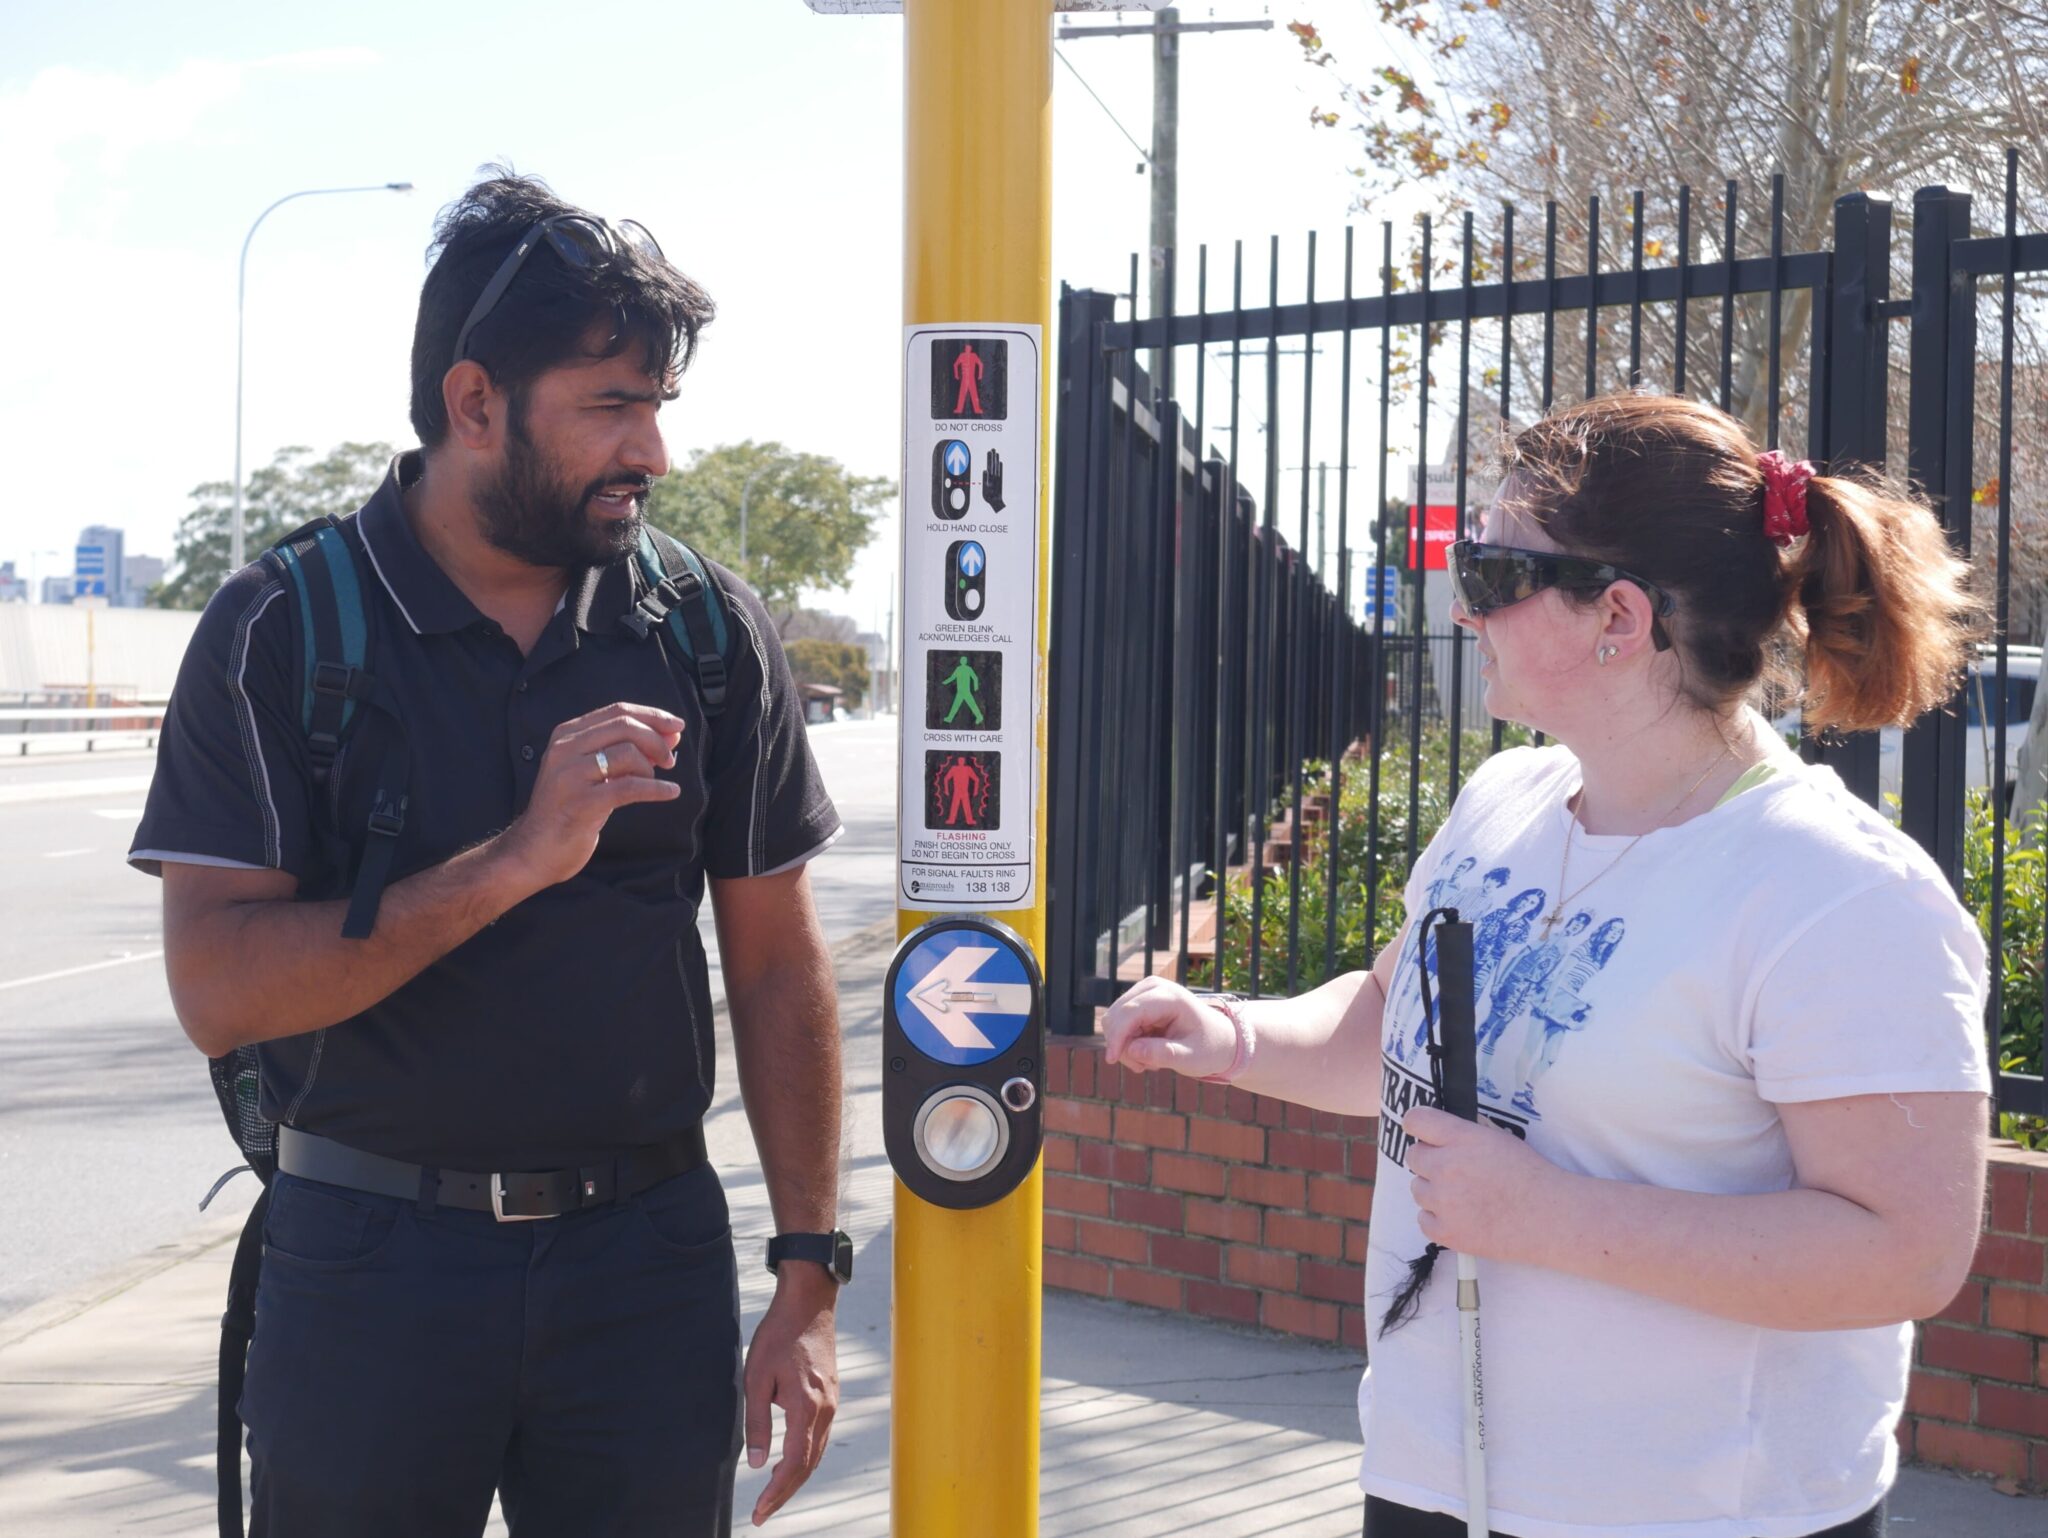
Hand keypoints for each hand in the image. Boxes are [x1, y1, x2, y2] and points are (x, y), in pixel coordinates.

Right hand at [493, 703, 683, 894]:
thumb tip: (671, 734)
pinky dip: (656, 789)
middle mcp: (564, 749)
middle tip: (670, 760)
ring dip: (650, 768)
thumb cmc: (571, 810)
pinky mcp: (581, 803)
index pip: (617, 711)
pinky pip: (629, 787)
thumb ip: (628, 751)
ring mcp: (569, 775)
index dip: (652, 716)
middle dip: (657, 739)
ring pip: (627, 753)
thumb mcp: (596, 773)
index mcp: (566, 735)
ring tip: (652, 783)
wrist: (534, 850)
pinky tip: (671, 792)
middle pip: (624, 726)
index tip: (677, 725)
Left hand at [743, 1269, 838, 1525]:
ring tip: (773, 1495)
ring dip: (797, 1478)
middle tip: (763, 1513)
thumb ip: (758, 1422)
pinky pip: (821, 1437)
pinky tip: (791, 1462)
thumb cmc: (779, 1335)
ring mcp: (832, 1402)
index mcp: (806, 1406)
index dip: (778, 1492)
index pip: (795, 1463)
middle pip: (810, 1465)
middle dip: (786, 1493)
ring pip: (817, 1453)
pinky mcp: (832, 1395)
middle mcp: (825, 1409)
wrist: (809, 1304)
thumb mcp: (757, 1377)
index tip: (760, 1512)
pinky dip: (806, 1457)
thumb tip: (758, 1463)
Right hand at [1101, 976, 1237, 1078]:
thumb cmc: (1209, 1048)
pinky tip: (1146, 1053)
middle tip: (1144, 1067)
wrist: (1218, 1039)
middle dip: (1123, 1045)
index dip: (1118, 1035)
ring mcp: (1144, 992)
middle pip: (1117, 1015)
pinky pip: (1118, 1025)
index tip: (1112, 1060)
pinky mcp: (1138, 1002)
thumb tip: (1132, 1050)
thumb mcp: (1192, 1058)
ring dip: (1125, 1047)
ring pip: (1113, 1021)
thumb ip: (1164, 1054)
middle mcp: (1153, 987)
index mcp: (1171, 997)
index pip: (1131, 1011)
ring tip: (1150, 1062)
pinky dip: (1127, 1043)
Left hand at [1403, 1104, 1567, 1261]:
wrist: (1551, 1218)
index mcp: (1461, 1138)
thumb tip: (1440, 1131)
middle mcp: (1446, 1167)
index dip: (1418, 1125)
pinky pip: (1423, 1220)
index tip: (1424, 1134)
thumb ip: (1465, 1132)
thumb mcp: (1498, 1138)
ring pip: (1417, 1189)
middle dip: (1430, 1160)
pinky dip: (1437, 1219)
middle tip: (1455, 1171)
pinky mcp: (1446, 1232)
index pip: (1415, 1120)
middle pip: (1413, 1156)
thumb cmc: (1531, 1175)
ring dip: (1434, 1191)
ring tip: (1464, 1197)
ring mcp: (1443, 1201)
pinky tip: (1462, 1217)